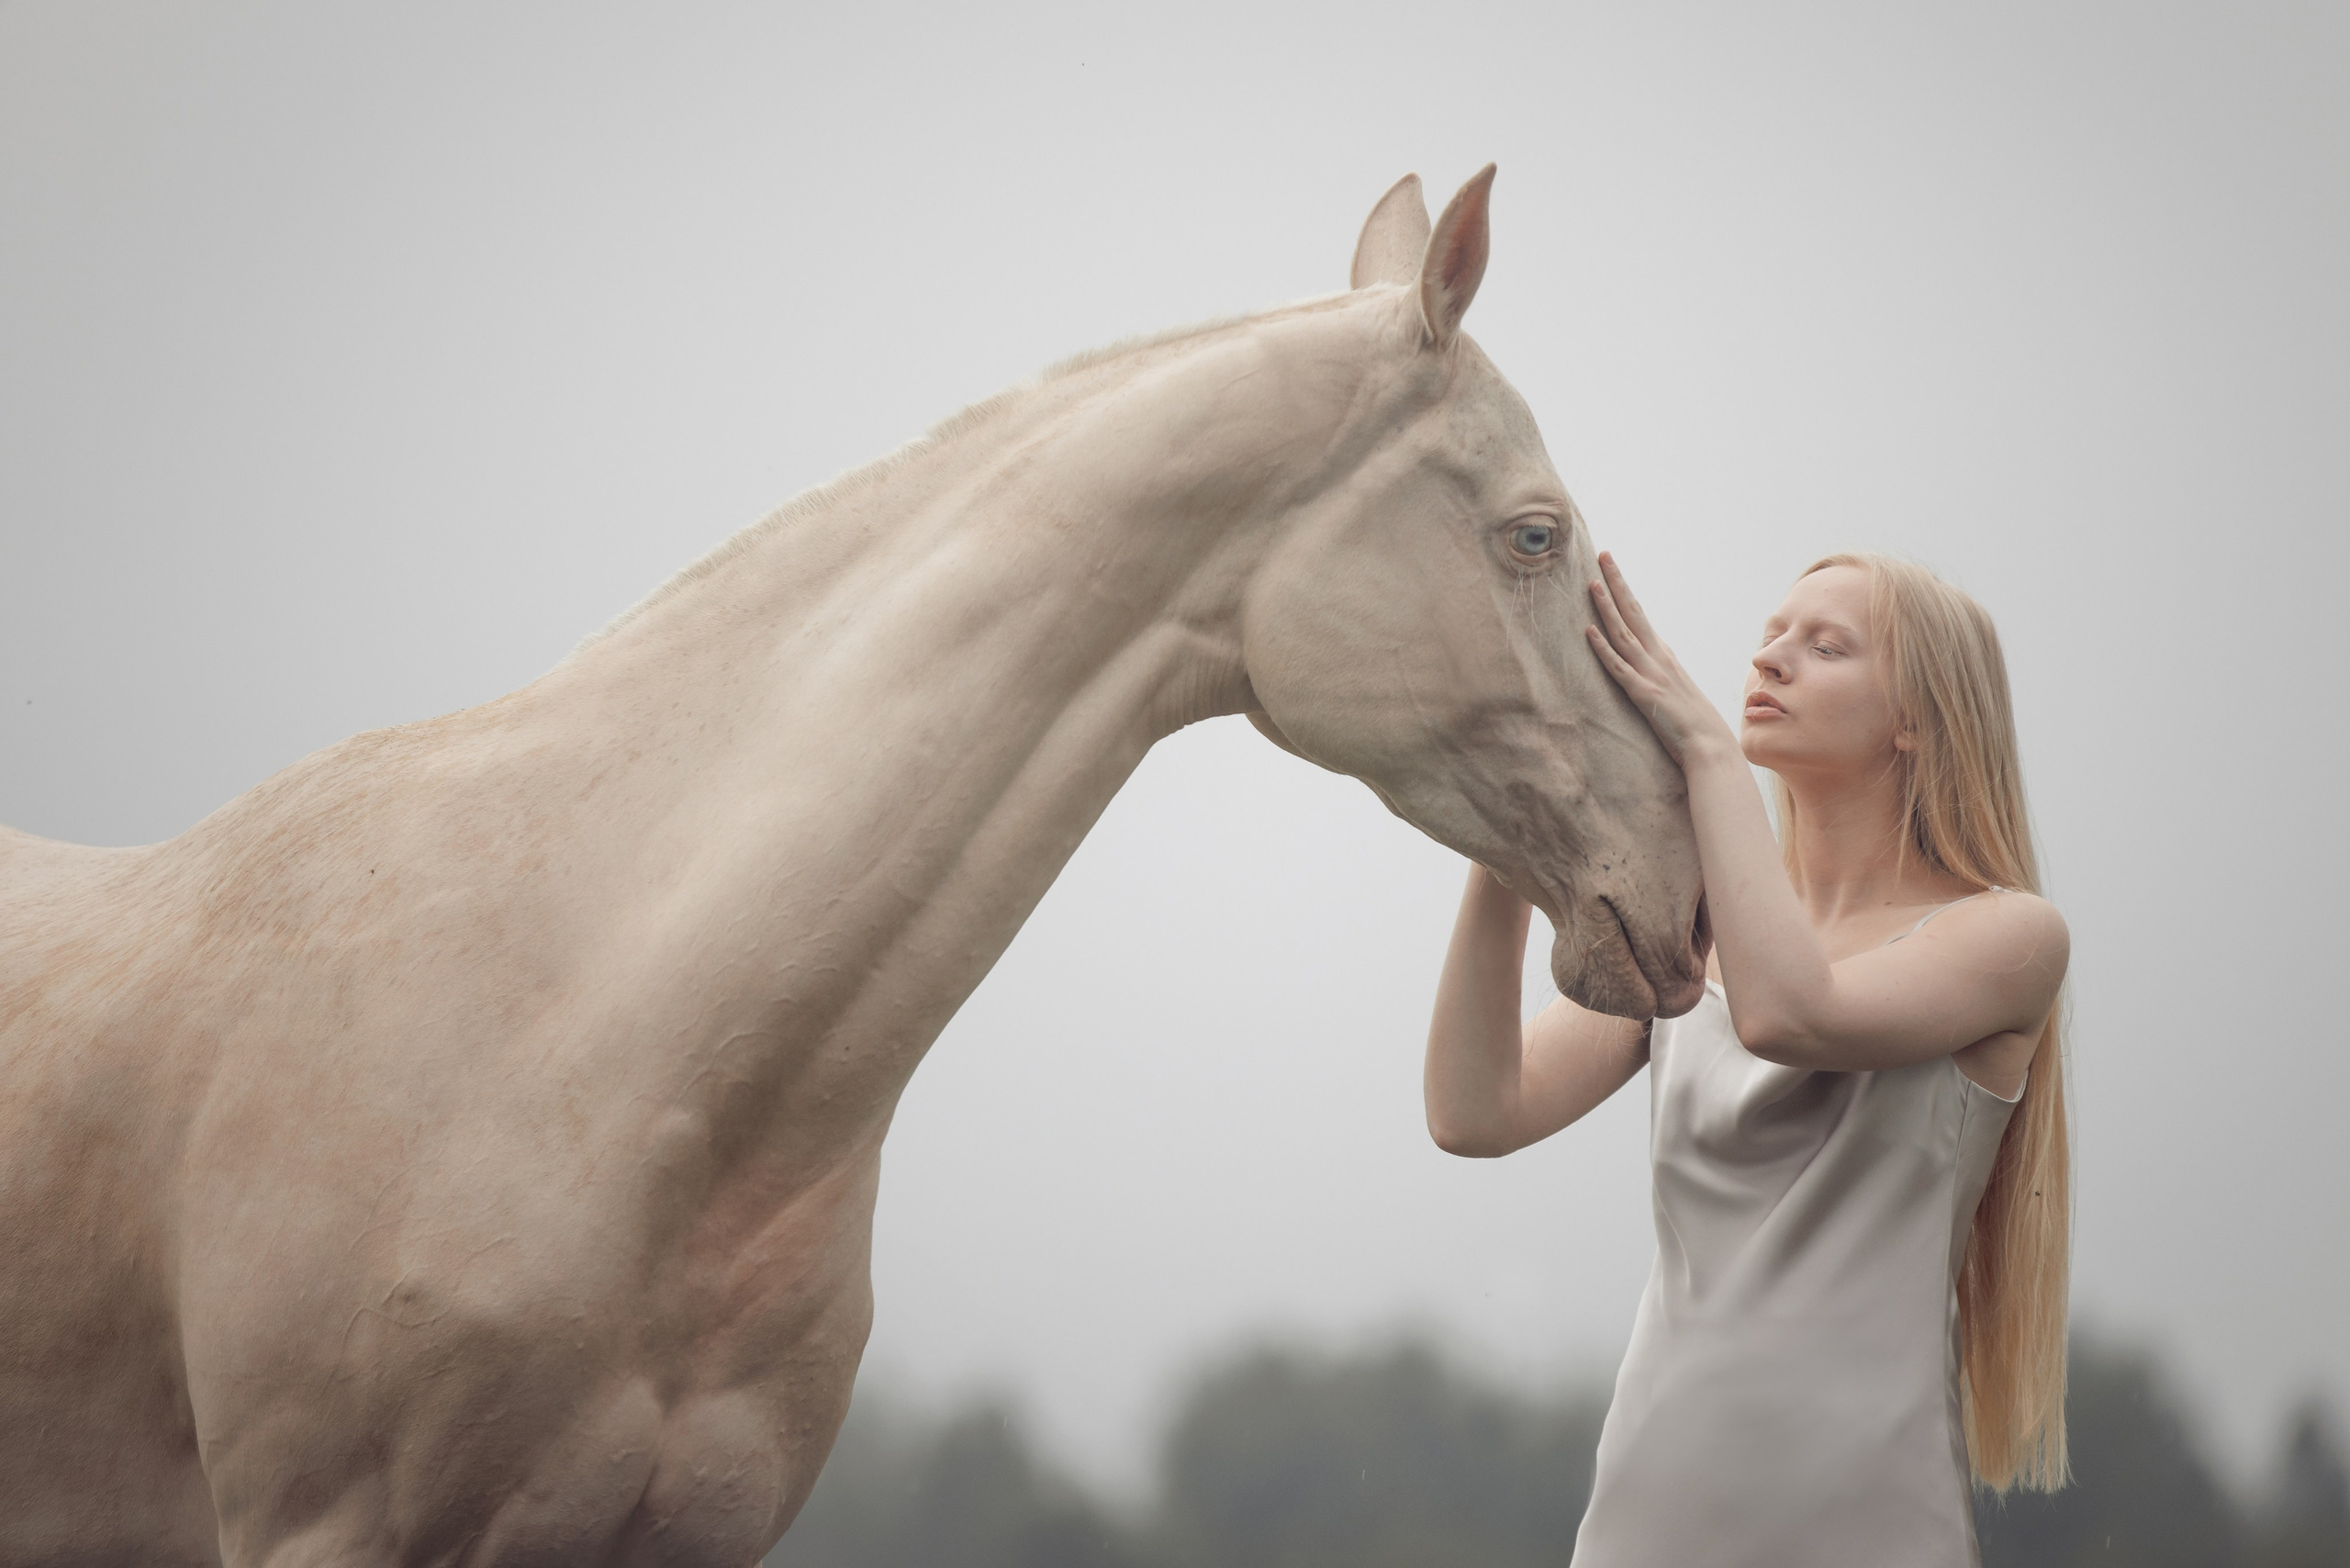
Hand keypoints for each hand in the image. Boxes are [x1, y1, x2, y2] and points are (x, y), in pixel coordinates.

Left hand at [1584, 552, 1732, 769]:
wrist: (1711, 747)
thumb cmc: (1694, 725)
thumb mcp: (1676, 693)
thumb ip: (1660, 678)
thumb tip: (1649, 670)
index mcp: (1664, 656)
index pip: (1640, 616)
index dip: (1624, 592)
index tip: (1611, 569)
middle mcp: (1658, 659)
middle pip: (1633, 613)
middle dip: (1616, 583)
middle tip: (1603, 555)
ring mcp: (1651, 675)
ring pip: (1623, 634)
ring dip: (1606, 608)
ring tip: (1592, 583)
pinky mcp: (1644, 695)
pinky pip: (1619, 668)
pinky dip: (1603, 649)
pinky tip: (1589, 632)